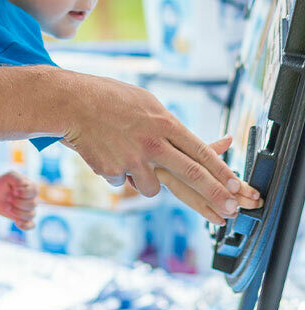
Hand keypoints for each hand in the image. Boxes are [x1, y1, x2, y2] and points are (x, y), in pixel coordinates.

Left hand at [0, 171, 38, 229]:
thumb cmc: (2, 182)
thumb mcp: (10, 175)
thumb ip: (17, 179)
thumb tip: (22, 188)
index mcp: (32, 187)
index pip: (34, 191)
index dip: (24, 192)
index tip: (14, 190)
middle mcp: (32, 198)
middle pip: (33, 204)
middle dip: (19, 202)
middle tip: (8, 198)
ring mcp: (27, 209)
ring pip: (31, 215)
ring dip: (18, 212)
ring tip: (8, 207)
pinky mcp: (22, 218)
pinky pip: (31, 225)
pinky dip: (26, 226)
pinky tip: (17, 223)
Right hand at [62, 74, 248, 220]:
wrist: (72, 103)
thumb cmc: (109, 98)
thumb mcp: (145, 102)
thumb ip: (166, 124)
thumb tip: (185, 142)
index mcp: (164, 123)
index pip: (200, 151)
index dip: (221, 171)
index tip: (236, 186)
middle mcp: (152, 144)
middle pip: (191, 174)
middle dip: (215, 195)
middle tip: (232, 212)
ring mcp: (132, 159)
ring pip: (152, 189)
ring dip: (145, 181)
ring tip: (128, 159)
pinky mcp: (112, 171)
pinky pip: (121, 182)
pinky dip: (116, 172)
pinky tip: (105, 152)